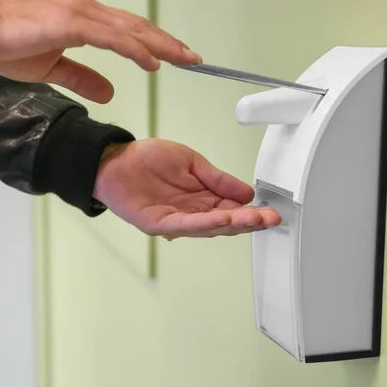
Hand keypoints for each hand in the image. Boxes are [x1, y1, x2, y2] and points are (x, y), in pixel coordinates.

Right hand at [0, 0, 201, 102]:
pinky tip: (154, 63)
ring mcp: (81, 14)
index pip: (129, 32)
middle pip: (139, 28)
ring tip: (186, 59)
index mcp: (85, 21)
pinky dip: (137, 51)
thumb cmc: (6, 41)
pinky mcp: (71, 22)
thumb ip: (82, 77)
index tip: (176, 58)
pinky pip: (114, 38)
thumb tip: (108, 91)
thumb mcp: (52, 68)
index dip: (155, 44)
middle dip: (169, 44)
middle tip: (194, 58)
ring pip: (133, 31)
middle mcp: (88, 12)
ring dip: (163, 46)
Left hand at [93, 139, 281, 239]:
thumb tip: (247, 192)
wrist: (115, 160)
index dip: (252, 212)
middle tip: (271, 218)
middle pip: (226, 222)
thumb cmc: (148, 160)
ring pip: (209, 226)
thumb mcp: (192, 163)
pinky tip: (223, 218)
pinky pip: (185, 225)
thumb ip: (218, 179)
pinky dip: (205, 223)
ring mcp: (175, 222)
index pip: (233, 209)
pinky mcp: (158, 224)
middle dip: (249, 221)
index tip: (271, 211)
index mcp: (202, 199)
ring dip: (233, 223)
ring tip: (254, 219)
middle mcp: (191, 214)